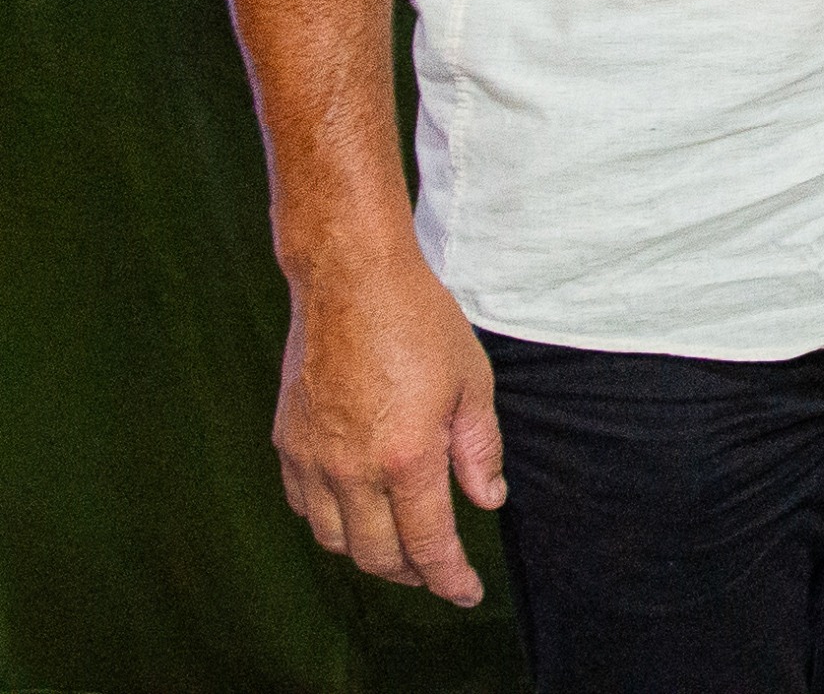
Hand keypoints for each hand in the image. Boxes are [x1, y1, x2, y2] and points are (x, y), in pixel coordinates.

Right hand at [275, 249, 502, 606]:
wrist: (350, 280)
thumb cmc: (419, 323)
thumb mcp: (472, 382)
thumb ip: (479, 450)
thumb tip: (487, 500)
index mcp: (405, 457)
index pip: (428, 543)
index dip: (449, 577)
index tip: (467, 593)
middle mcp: (351, 469)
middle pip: (377, 555)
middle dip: (412, 573)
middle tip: (438, 572)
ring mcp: (312, 458)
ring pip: (335, 539)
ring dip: (370, 553)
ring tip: (400, 547)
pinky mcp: (287, 442)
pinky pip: (304, 506)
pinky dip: (332, 522)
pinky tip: (356, 513)